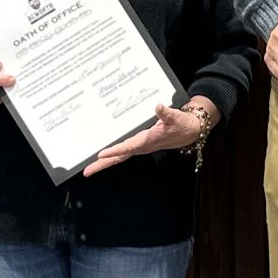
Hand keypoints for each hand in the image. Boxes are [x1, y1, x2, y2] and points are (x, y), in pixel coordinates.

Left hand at [82, 98, 213, 175]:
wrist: (189, 132)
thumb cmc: (182, 125)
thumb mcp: (177, 117)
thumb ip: (167, 113)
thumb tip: (158, 106)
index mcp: (148, 140)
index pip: (129, 147)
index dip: (115, 150)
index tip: (101, 154)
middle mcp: (141, 146)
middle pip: (119, 157)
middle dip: (103, 164)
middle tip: (87, 171)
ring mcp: (139, 147)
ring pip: (119, 156)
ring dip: (104, 162)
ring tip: (89, 168)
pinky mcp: (139, 145)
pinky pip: (122, 151)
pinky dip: (111, 155)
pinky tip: (101, 156)